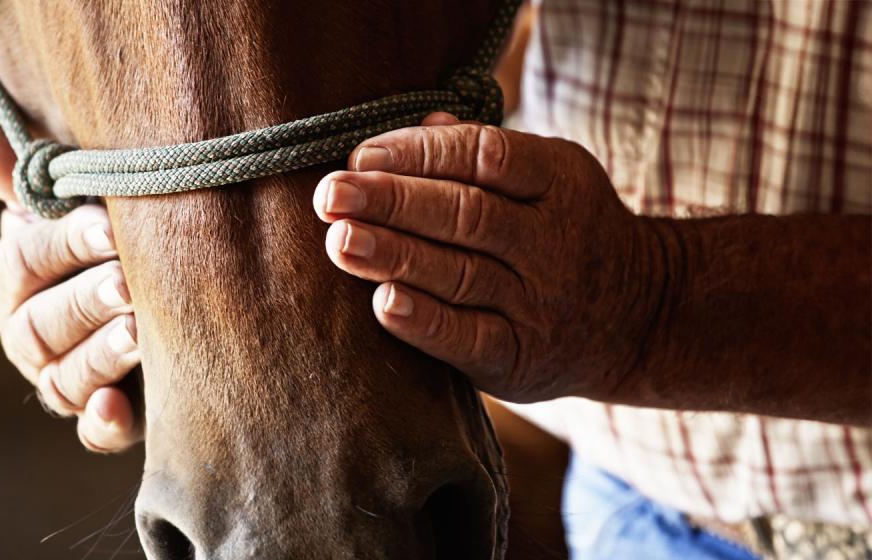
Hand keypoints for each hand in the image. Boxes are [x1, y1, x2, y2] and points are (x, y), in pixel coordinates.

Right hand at [0, 87, 142, 451]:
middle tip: (130, 283)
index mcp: (11, 281)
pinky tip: (117, 411)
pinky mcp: (103, 417)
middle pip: (40, 326)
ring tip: (139, 333)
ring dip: (99, 356)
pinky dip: (102, 424)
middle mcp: (27, 335)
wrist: (158, 297)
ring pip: (65, 378)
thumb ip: (15, 167)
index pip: (23, 263)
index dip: (62, 245)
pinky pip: (91, 432)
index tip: (107, 225)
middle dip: (85, 302)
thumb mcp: (62, 203)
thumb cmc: (98, 241)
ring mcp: (63, 380)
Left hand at [313, 113, 664, 402]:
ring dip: (395, 256)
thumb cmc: (567, 233)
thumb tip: (421, 125)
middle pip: (466, 214)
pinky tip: (382, 303)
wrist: (640, 318)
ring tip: (340, 240)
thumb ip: (485, 154)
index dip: (419, 152)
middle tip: (331, 195)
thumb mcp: (549, 179)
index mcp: (559, 180)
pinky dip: (425, 322)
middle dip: (392, 201)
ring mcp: (539, 303)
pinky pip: (469, 339)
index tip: (361, 155)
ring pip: (461, 275)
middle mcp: (553, 241)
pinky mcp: (520, 358)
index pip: (484, 155)